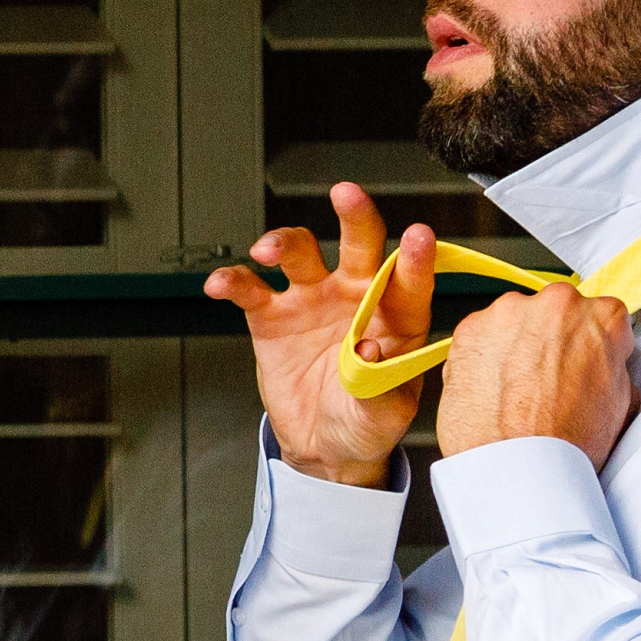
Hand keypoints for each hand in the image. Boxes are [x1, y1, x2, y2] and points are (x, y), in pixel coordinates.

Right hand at [205, 183, 435, 487]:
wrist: (321, 445)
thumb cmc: (364, 425)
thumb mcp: (383, 416)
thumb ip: (380, 384)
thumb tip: (370, 349)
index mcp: (396, 317)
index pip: (408, 281)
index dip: (415, 259)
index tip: (418, 237)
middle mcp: (355, 297)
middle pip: (358, 245)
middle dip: (354, 216)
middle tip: (346, 195)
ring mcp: (312, 301)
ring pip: (300, 254)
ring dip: (283, 243)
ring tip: (267, 251)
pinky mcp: (272, 316)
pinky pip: (251, 290)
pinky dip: (234, 282)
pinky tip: (221, 283)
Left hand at [436, 283, 634, 468]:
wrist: (516, 470)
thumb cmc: (564, 446)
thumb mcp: (619, 407)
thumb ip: (613, 369)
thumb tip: (606, 365)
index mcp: (603, 318)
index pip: (602, 317)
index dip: (591, 345)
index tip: (582, 361)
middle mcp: (557, 305)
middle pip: (556, 313)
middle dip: (552, 340)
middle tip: (548, 382)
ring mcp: (510, 313)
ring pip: (516, 321)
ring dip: (516, 346)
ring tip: (517, 392)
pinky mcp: (471, 329)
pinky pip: (480, 337)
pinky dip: (484, 358)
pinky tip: (493, 390)